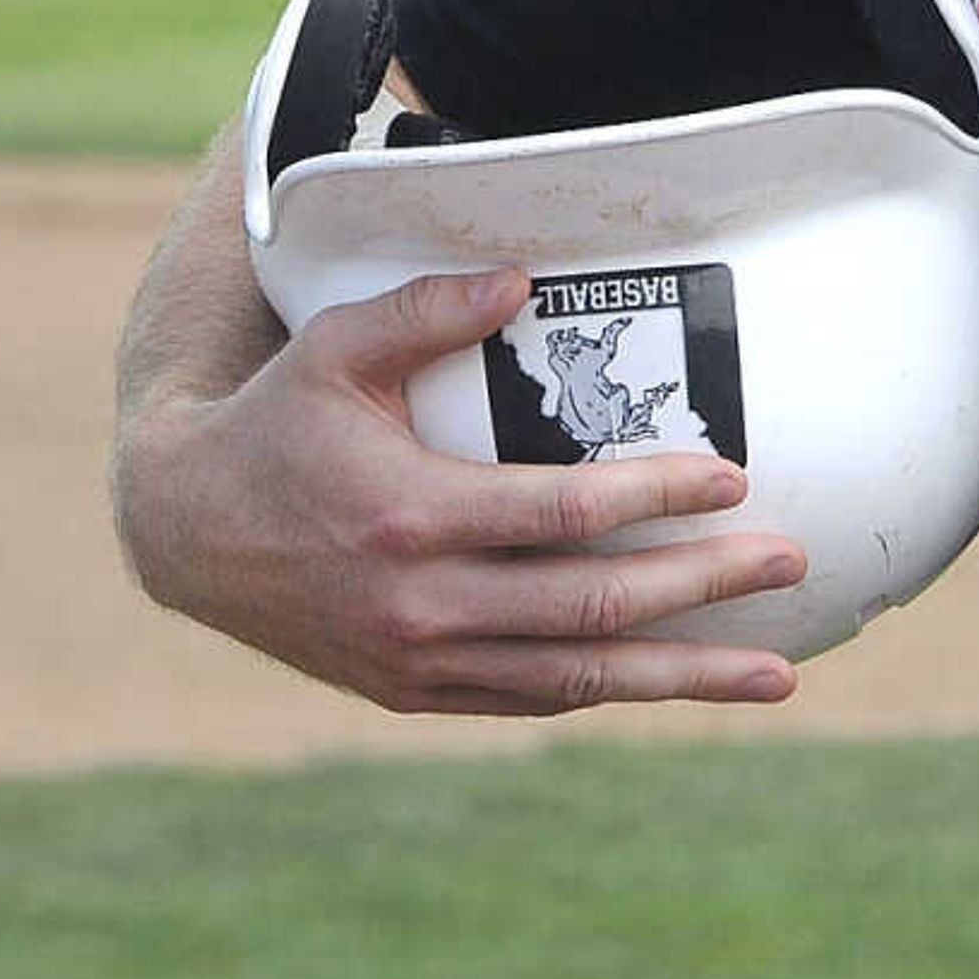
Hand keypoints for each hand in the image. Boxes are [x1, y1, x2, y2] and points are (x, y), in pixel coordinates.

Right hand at [111, 265, 807, 715]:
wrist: (188, 534)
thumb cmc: (277, 423)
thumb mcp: (335, 350)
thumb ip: (427, 310)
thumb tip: (520, 278)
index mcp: (412, 517)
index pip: (564, 517)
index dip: (656, 500)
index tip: (735, 479)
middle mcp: (424, 605)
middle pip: (593, 609)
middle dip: (704, 587)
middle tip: (790, 562)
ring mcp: (421, 661)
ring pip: (578, 679)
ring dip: (683, 677)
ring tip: (776, 674)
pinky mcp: (416, 692)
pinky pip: (534, 699)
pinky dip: (611, 691)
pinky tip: (678, 680)